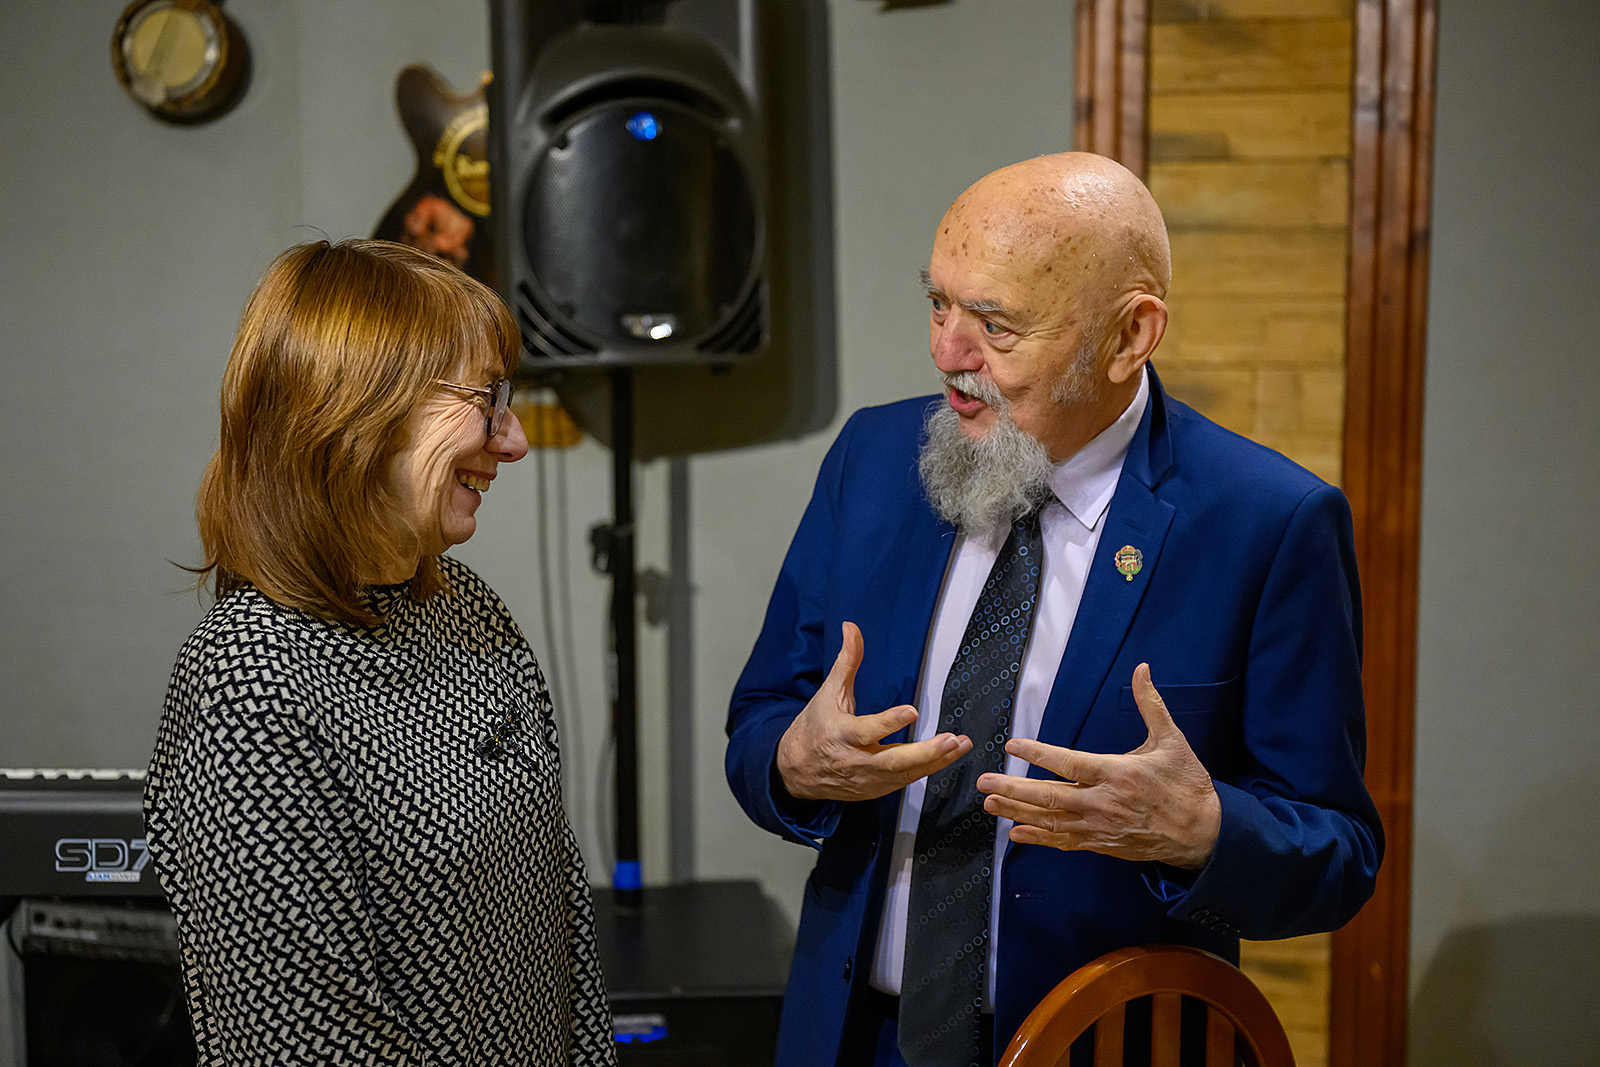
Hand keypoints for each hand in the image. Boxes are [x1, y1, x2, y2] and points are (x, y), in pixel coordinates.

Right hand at [776, 622, 972, 801]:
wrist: (796, 770)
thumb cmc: (814, 728)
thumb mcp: (828, 692)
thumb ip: (847, 661)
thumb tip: (851, 628)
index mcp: (841, 734)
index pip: (867, 730)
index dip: (889, 721)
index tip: (911, 710)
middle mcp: (855, 760)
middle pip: (893, 760)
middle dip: (925, 752)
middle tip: (950, 739)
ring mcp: (867, 779)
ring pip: (905, 774)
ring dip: (936, 761)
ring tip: (960, 745)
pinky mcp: (875, 790)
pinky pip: (905, 782)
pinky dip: (927, 770)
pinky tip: (947, 757)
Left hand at [976, 663, 1220, 868]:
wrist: (1204, 834)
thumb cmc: (1187, 785)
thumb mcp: (1171, 741)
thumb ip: (1151, 705)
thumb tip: (1142, 669)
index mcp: (1117, 774)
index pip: (1069, 763)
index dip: (1039, 754)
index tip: (1013, 745)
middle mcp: (1104, 803)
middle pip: (1050, 797)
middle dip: (1014, 789)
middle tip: (984, 783)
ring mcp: (1101, 827)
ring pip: (1051, 821)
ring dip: (1018, 813)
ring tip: (990, 804)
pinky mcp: (1102, 844)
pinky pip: (1064, 842)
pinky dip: (1039, 838)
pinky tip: (1016, 833)